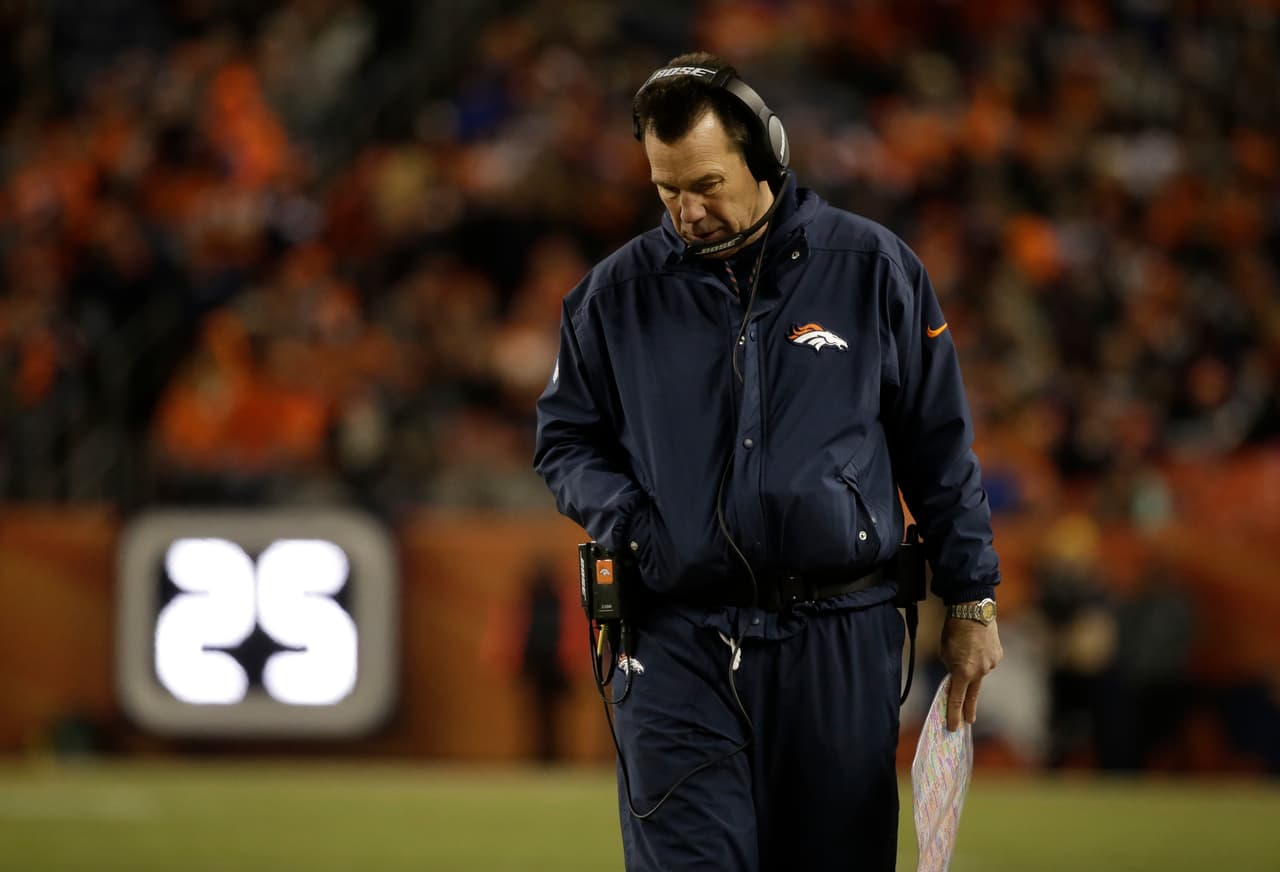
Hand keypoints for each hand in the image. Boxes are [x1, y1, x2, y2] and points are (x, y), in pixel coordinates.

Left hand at [939, 614, 1002, 730]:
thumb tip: (957, 676)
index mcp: (963, 672)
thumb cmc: (954, 630)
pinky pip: (987, 661)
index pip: (956, 699)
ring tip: (967, 650)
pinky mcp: (998, 655)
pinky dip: (981, 657)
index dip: (953, 714)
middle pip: (972, 695)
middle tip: (968, 721)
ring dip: (973, 667)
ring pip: (979, 673)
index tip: (953, 727)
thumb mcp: (945, 652)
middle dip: (969, 709)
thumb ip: (951, 668)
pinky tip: (976, 646)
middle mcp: (980, 672)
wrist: (973, 610)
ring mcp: (991, 664)